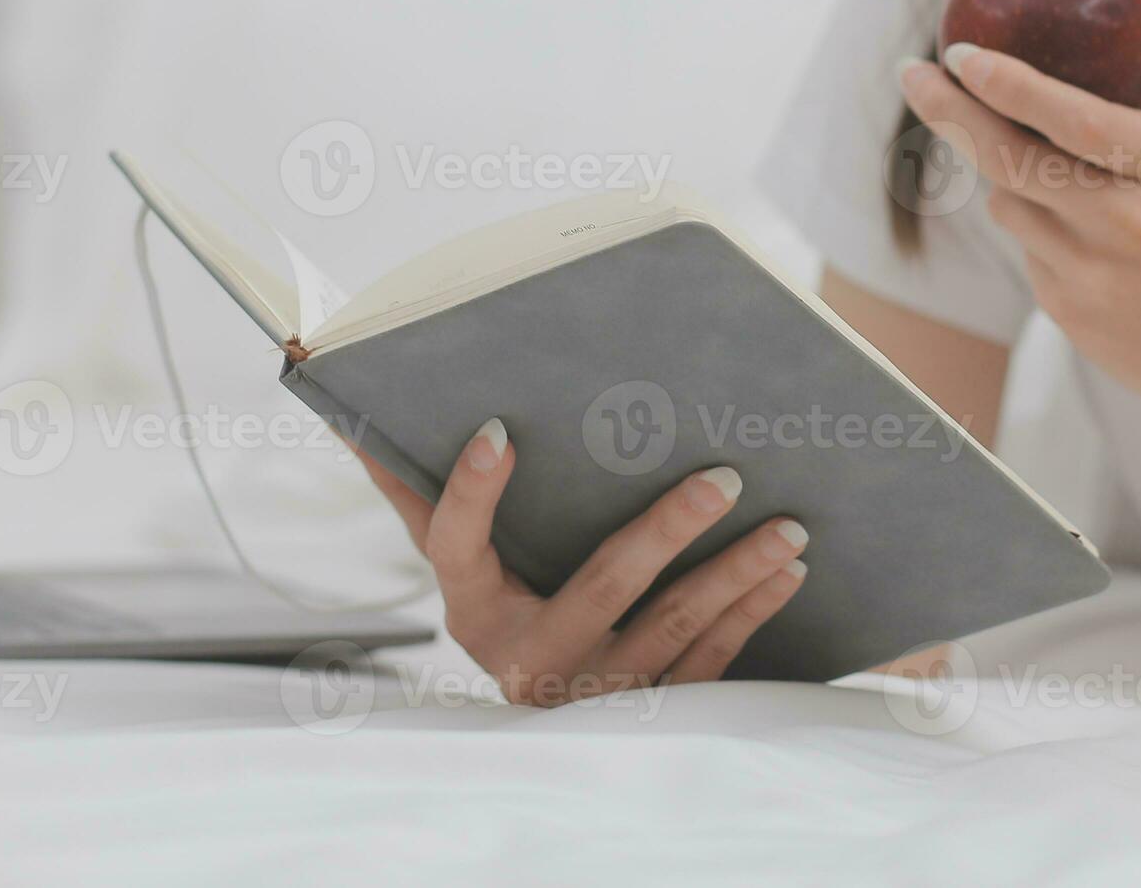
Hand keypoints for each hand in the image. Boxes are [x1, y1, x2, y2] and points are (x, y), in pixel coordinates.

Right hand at [358, 419, 809, 705]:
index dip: (471, 491)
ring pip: (672, 627)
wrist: (548, 722)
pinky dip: (751, 614)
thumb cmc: (506, 607)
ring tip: (788, 526)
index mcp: (474, 611)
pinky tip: (787, 573)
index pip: (455, 545)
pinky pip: (707, 662)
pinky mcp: (648, 711)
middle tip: (726, 477)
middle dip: (669, 529)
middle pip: (604, 585)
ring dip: (735, 574)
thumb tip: (353, 417)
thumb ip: (416, 494)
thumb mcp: (462, 565)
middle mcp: (530, 659)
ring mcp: (594, 692)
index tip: (496, 430)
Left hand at [898, 0, 1140, 409]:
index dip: (1012, 87)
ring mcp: (1092, 278)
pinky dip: (1039, 231)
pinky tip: (1089, 243)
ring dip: (1012, 178)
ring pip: (1009, 206)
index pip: (1078, 123)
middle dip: (952, 113)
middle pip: (1013, 164)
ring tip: (1062, 177)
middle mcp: (1127, 226)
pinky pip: (1025, 252)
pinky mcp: (1067, 317)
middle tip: (913, 74)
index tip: (961, 54)